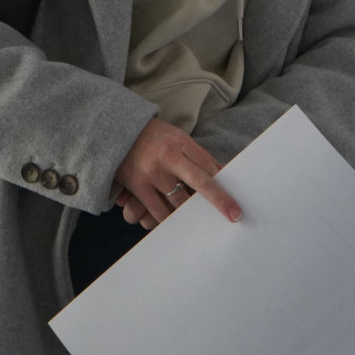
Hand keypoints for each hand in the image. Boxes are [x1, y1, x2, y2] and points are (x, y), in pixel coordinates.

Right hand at [111, 118, 241, 229]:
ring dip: (191, 213)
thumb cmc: (156, 138)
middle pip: (199, 183)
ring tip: (200, 221)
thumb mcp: (180, 139)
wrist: (117, 131)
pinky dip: (169, 219)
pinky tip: (178, 223)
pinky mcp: (138, 186)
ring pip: (179, 202)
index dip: (224, 185)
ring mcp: (153, 173)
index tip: (237, 203)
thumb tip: (224, 175)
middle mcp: (169, 158)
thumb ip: (200, 157)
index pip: (209, 167)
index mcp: (182, 143)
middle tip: (233, 217)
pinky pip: (158, 211)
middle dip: (218, 201)